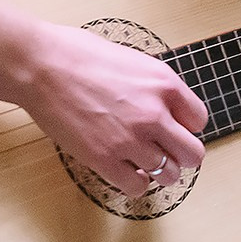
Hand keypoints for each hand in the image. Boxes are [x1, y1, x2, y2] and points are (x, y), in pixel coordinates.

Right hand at [0, 0, 210, 199]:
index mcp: (164, 84)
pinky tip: (122, 169)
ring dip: (157, 170)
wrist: (42, 66)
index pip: (198, 120)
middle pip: (192, 153)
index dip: (185, 126)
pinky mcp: (104, 159)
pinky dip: (133, 182)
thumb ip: (154, 87)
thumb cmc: (79, 55)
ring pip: (168, 174)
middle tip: (164, 151)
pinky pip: (136, 186)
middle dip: (180, 154)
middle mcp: (155, 114)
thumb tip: (165, 107)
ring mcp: (131, 139)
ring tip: (139, 160)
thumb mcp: (132, 61)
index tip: (173, 127)